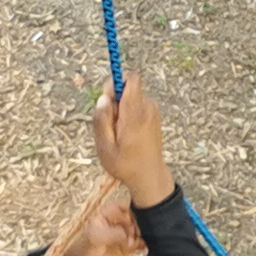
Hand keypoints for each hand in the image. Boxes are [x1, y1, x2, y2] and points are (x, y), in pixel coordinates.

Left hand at [42, 175, 144, 255]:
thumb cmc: (80, 248)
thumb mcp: (94, 238)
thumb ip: (113, 234)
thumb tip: (131, 237)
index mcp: (109, 213)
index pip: (128, 206)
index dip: (137, 211)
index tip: (143, 220)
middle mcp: (118, 222)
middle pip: (139, 218)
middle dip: (143, 226)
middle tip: (140, 236)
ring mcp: (123, 235)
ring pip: (142, 232)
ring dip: (147, 237)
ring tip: (142, 245)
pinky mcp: (127, 248)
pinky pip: (141, 244)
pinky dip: (146, 246)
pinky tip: (145, 251)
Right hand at [90, 82, 174, 211]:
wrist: (149, 176)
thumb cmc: (125, 164)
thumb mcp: (105, 146)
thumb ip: (102, 120)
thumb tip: (103, 97)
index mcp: (136, 113)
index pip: (131, 79)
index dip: (115, 83)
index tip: (107, 101)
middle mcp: (148, 108)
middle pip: (127, 89)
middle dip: (114, 102)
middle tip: (110, 126)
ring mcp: (153, 111)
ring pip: (130, 99)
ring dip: (120, 111)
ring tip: (119, 134)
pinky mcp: (154, 116)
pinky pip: (136, 106)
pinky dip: (128, 115)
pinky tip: (127, 134)